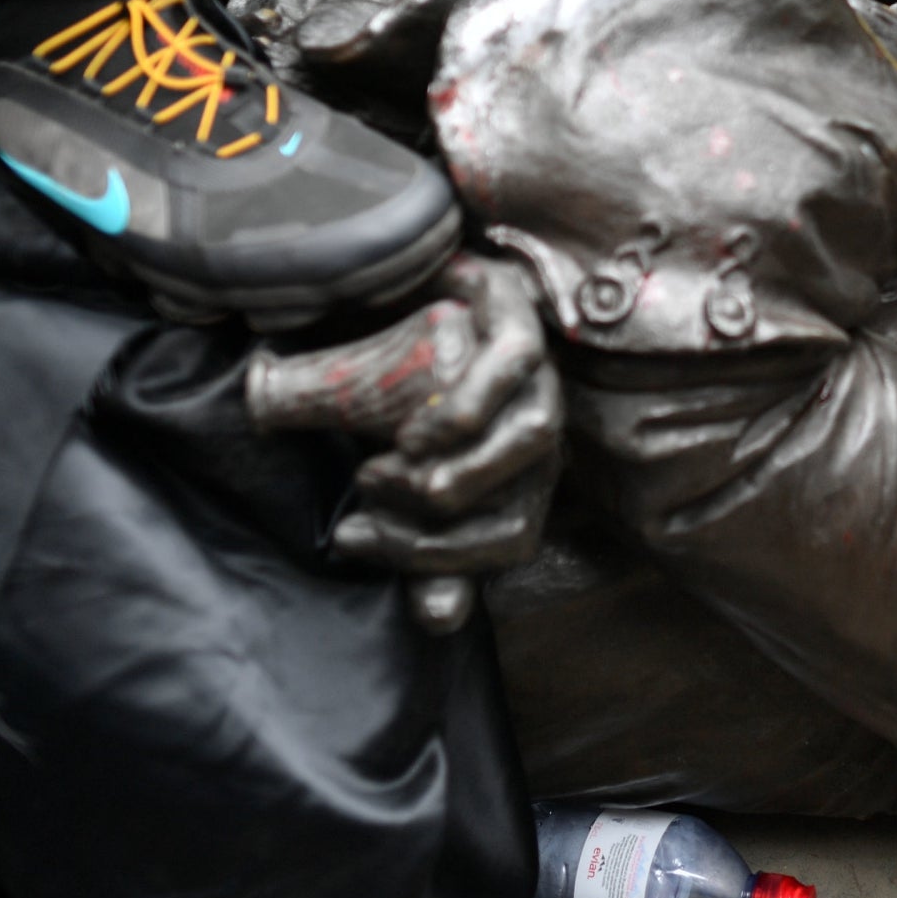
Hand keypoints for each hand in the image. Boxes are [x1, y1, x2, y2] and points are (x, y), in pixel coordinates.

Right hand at [248, 252, 562, 632]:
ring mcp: (541, 369)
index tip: (354, 538)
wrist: (382, 280)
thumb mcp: (384, 464)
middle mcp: (541, 427)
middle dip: (440, 531)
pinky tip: (418, 426)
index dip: (439, 563)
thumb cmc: (387, 383)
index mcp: (519, 472)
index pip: (511, 542)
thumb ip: (411, 533)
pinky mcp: (519, 310)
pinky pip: (519, 361)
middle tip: (365, 508)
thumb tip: (442, 617)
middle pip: (527, 504)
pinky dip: (469, 405)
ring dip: (463, 473)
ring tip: (387, 469)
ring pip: (538, 435)